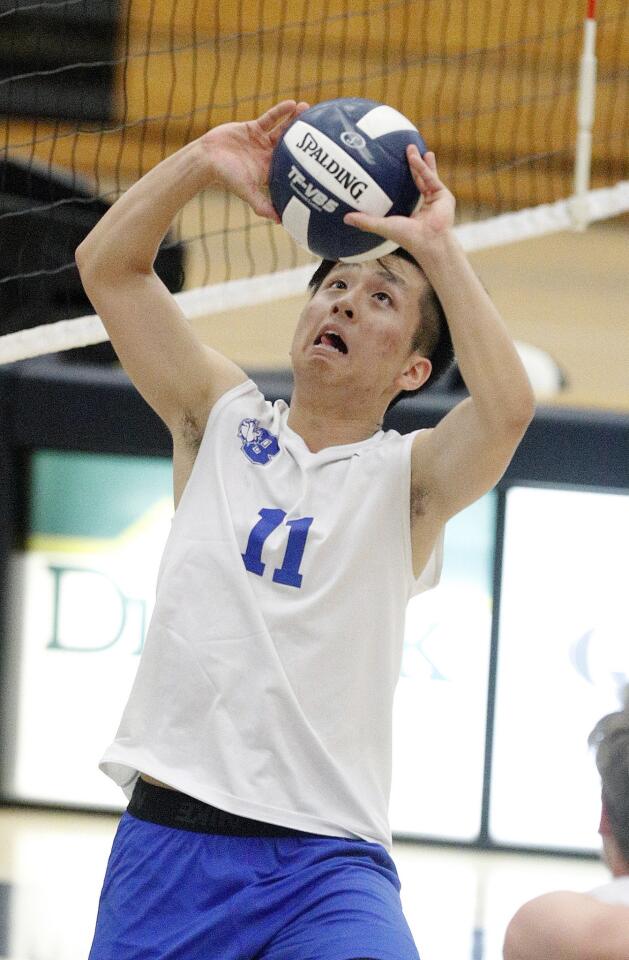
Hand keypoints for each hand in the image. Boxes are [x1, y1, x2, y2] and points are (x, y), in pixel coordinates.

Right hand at [198, 100, 309, 221]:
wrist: (207, 158)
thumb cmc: (226, 176)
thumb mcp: (246, 192)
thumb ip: (262, 206)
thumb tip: (279, 221)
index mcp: (270, 171)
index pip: (291, 166)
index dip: (305, 162)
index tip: (320, 157)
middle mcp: (268, 156)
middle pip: (291, 145)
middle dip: (304, 138)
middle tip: (320, 129)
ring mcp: (261, 141)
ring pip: (282, 129)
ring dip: (294, 120)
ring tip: (308, 108)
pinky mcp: (253, 128)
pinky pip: (270, 118)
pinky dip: (280, 111)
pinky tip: (292, 104)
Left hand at [344, 146, 455, 254]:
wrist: (429, 241)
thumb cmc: (407, 237)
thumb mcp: (383, 226)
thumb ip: (365, 221)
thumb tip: (345, 218)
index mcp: (410, 212)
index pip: (402, 193)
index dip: (397, 181)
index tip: (388, 169)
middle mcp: (422, 204)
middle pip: (415, 181)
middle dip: (409, 166)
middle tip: (401, 151)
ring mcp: (434, 199)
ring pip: (424, 176)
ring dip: (418, 162)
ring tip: (411, 147)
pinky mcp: (443, 195)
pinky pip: (431, 178)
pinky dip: (424, 167)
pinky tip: (418, 155)